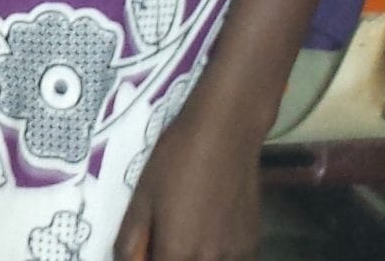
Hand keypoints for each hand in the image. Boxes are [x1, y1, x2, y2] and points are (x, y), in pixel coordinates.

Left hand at [114, 98, 261, 260]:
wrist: (225, 135)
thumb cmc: (175, 161)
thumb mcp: (142, 199)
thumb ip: (131, 240)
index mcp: (179, 252)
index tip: (144, 250)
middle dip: (168, 258)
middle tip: (159, 242)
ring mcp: (237, 256)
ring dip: (192, 259)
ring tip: (183, 237)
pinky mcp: (253, 245)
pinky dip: (214, 257)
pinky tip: (206, 236)